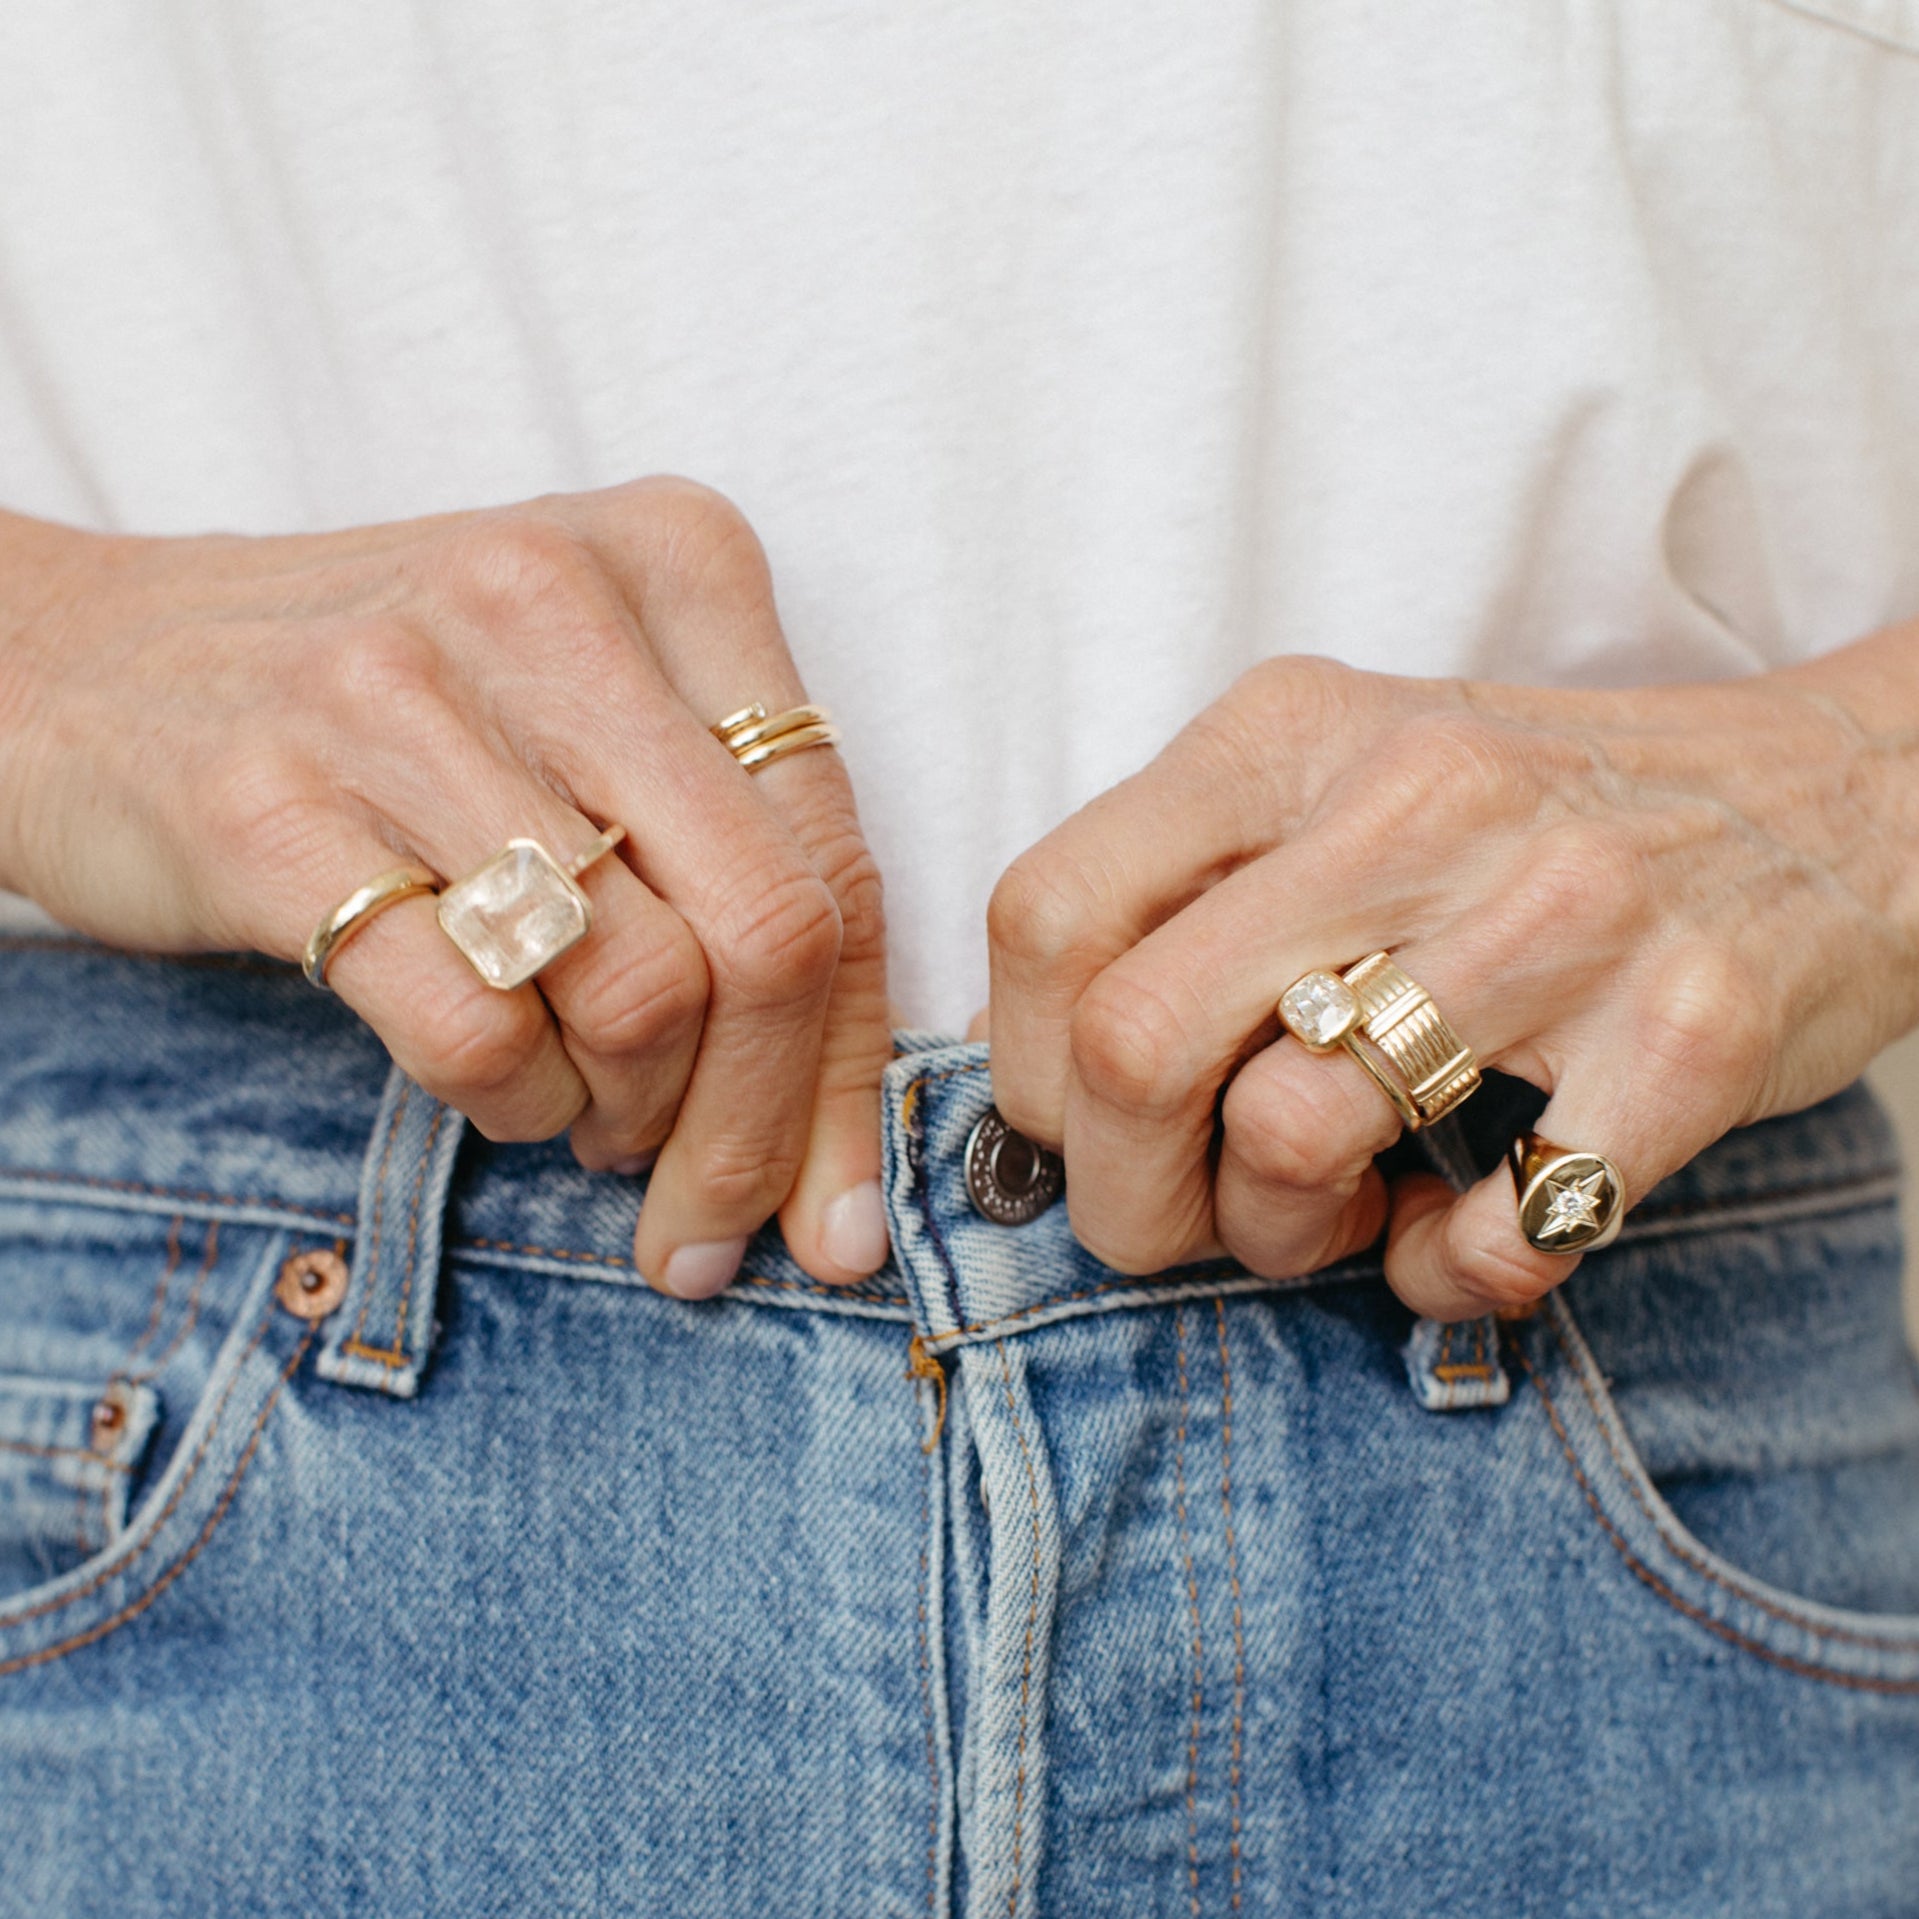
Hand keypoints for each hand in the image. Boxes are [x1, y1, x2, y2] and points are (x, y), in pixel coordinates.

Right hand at [0, 482, 891, 1293]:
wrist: (88, 663)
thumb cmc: (397, 714)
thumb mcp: (598, 723)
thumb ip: (742, 874)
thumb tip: (842, 1160)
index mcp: (679, 560)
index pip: (839, 856)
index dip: (856, 1066)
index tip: (839, 1207)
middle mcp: (556, 602)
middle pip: (769, 936)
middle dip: (762, 1130)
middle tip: (713, 1216)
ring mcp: (403, 695)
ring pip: (640, 994)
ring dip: (630, 1113)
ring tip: (590, 1107)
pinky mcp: (271, 806)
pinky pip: (479, 1032)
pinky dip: (515, 1104)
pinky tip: (500, 1081)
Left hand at [985, 637, 1918, 1319]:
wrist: (1836, 794)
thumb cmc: (1532, 821)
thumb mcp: (1337, 781)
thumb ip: (1187, 894)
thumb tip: (1046, 1096)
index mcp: (1286, 732)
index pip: (1045, 917)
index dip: (1024, 1070)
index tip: (1083, 1128)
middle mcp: (1409, 803)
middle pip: (1130, 1045)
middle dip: (1123, 1197)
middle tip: (1187, 1222)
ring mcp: (1559, 912)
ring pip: (1290, 1137)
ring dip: (1283, 1240)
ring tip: (1336, 1217)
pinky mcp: (1690, 1029)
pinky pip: (1496, 1230)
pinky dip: (1448, 1279)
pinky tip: (1460, 1242)